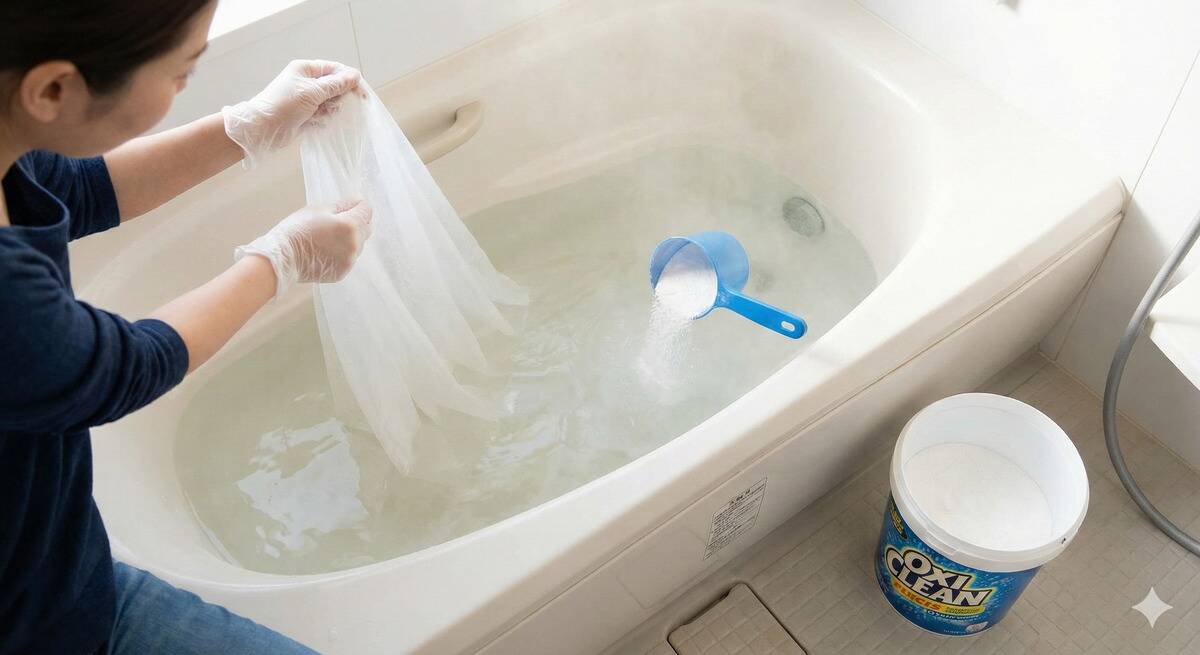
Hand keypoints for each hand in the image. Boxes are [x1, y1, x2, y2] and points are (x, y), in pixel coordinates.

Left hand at [222, 60, 361, 168]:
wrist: (263, 129)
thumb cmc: (285, 105)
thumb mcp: (312, 92)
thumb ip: (335, 84)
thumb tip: (355, 75)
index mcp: (305, 69)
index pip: (334, 69)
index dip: (349, 79)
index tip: (361, 93)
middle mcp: (306, 82)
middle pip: (334, 86)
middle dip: (339, 97)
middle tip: (338, 107)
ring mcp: (306, 98)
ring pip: (330, 102)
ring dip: (331, 110)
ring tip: (322, 115)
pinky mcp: (306, 113)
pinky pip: (323, 114)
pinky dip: (324, 119)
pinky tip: (317, 123)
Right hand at [235, 199, 372, 298]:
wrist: (283, 258)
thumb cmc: (297, 230)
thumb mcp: (318, 209)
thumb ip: (342, 205)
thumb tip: (356, 202)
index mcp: (350, 226)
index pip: (367, 210)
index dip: (358, 205)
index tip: (349, 206)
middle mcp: (354, 245)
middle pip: (366, 228)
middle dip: (357, 221)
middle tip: (337, 221)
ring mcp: (350, 261)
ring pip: (359, 245)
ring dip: (350, 239)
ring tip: (328, 238)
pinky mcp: (343, 272)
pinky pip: (349, 258)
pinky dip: (342, 253)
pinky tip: (325, 250)